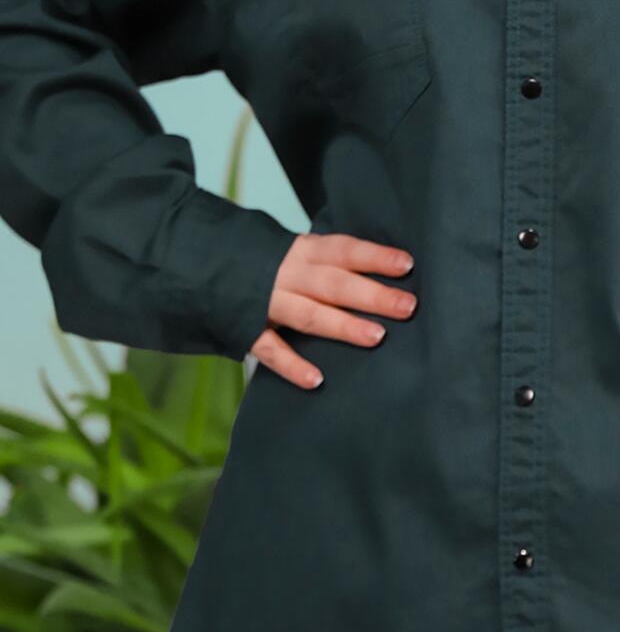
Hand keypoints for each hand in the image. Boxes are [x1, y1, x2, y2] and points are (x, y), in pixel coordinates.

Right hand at [250, 233, 416, 388]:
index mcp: (303, 251)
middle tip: (407, 306)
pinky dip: (292, 365)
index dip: (374, 257)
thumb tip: (382, 273)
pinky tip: (316, 380)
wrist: (201, 261)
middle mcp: (287, 274)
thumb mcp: (297, 251)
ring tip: (376, 337)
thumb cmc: (266, 262)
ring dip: (343, 325)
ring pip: (309, 314)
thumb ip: (330, 262)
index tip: (406, 264)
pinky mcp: (247, 328)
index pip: (344, 250)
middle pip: (334, 284)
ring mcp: (266, 302)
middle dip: (372, 295)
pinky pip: (271, 349)